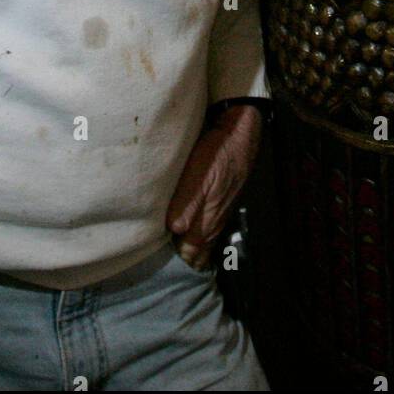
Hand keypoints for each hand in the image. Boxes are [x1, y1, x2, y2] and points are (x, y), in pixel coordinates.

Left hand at [166, 106, 261, 268]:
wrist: (240, 133)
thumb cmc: (217, 153)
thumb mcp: (200, 174)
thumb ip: (188, 203)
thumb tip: (174, 229)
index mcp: (208, 222)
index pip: (190, 256)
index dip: (173, 260)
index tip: (153, 259)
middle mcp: (214, 224)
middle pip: (197, 254)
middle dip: (180, 259)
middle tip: (156, 257)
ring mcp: (219, 215)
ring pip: (202, 243)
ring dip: (187, 247)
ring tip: (166, 248)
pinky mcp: (220, 204)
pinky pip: (206, 229)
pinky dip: (195, 235)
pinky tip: (184, 231)